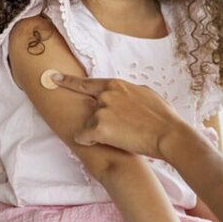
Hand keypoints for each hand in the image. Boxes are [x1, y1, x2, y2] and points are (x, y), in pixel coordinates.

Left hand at [52, 74, 190, 159]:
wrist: (168, 134)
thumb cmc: (162, 116)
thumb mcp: (146, 93)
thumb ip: (128, 92)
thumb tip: (124, 94)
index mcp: (115, 84)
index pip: (86, 83)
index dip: (68, 81)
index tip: (54, 78)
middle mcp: (104, 95)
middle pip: (90, 110)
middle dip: (99, 121)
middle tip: (119, 128)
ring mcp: (100, 110)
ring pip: (88, 125)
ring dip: (99, 133)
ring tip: (122, 136)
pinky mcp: (98, 127)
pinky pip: (83, 137)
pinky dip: (90, 142)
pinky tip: (105, 143)